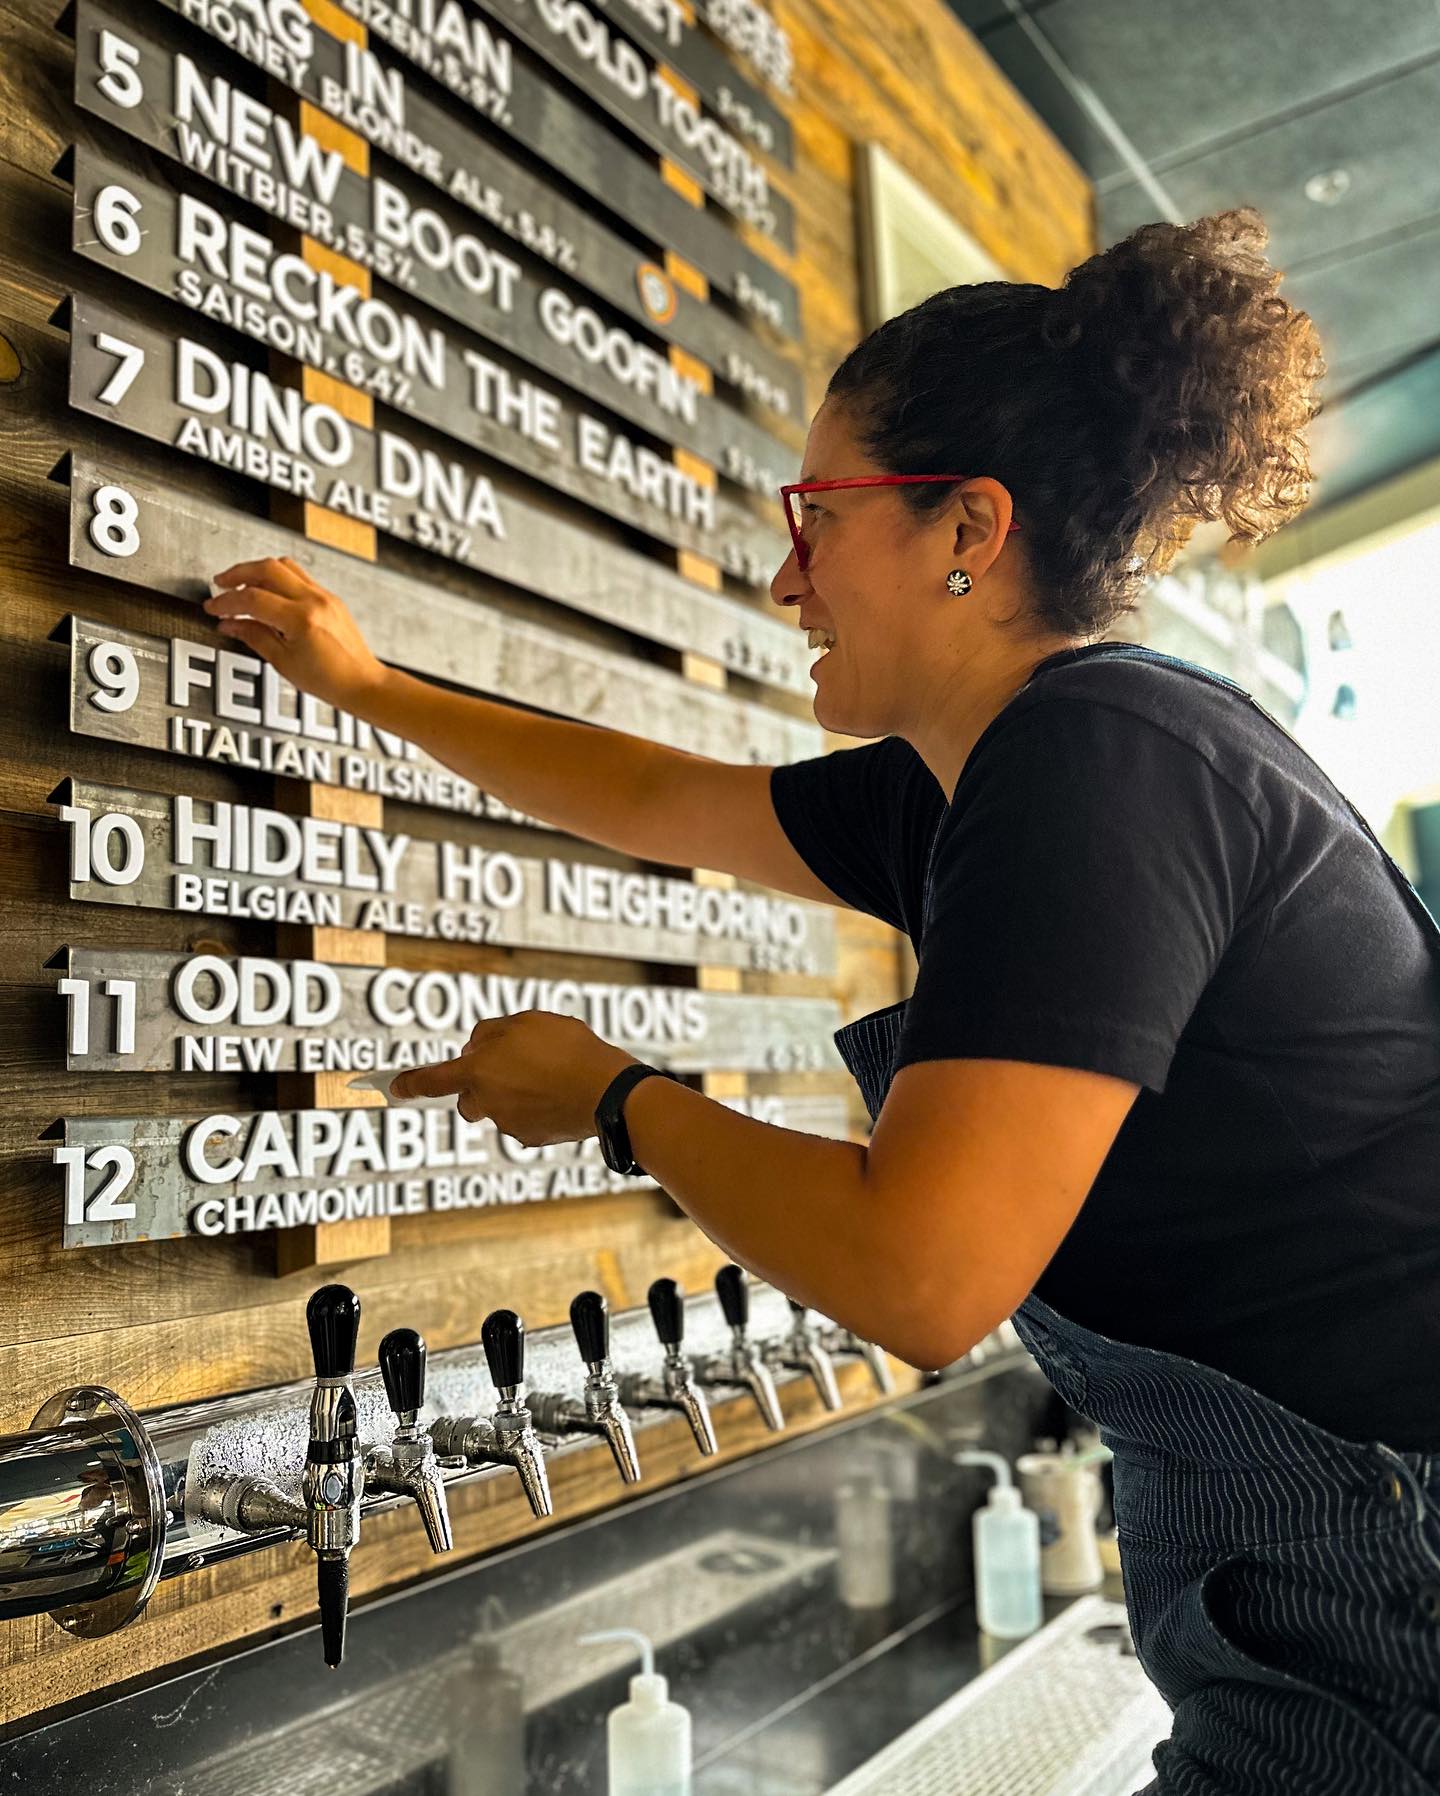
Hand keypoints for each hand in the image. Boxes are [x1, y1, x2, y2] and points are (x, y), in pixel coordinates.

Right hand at [203, 556, 389, 714]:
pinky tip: (268, 592)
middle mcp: (315, 601)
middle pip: (267, 568)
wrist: (363, 683)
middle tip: (220, 584)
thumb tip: (230, 624)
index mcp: (301, 619)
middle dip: (237, 573)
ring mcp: (325, 596)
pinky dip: (277, 578)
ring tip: (241, 584)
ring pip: (284, 566)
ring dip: (258, 570)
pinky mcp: (330, 598)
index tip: (213, 608)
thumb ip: (254, 637)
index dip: (226, 602)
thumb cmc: (331, 680)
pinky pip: (299, 576)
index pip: (252, 599)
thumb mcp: (284, 663)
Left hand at [390, 1012, 639, 1145]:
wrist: (607, 1091)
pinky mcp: (532, 1137)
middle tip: (512, 1063)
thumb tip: (476, 1049)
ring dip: (514, 1091)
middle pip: (469, 1097)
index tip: (394, 1088)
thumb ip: (491, 1032)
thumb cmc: (567, 1050)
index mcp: (478, 1071)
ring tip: (550, 1071)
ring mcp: (508, 1124)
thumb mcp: (526, 1022)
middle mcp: (486, 1103)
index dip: (411, 1082)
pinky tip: (562, 1090)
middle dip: (481, 1083)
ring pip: (501, 1106)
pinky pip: (526, 1118)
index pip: (433, 1079)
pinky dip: (538, 1105)